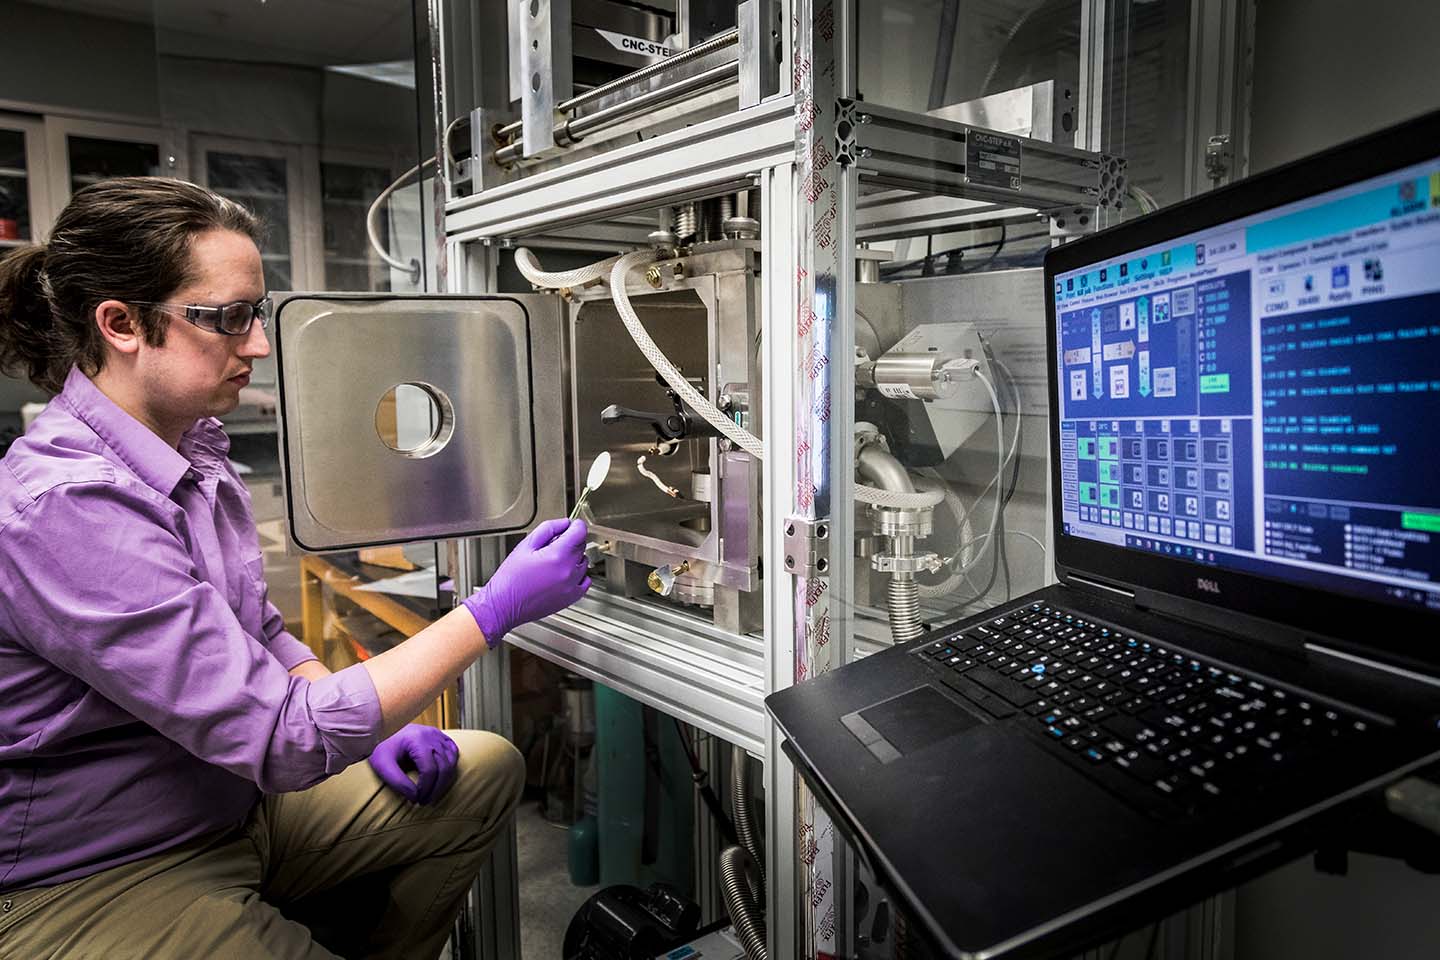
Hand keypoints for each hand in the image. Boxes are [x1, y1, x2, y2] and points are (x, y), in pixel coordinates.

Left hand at [368, 724, 458, 804]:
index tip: (418, 800)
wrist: (380, 728)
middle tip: (425, 801)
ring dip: (444, 780)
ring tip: (432, 792)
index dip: (426, 788)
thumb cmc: (380, 746)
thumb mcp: (383, 766)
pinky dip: (450, 766)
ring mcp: (437, 734)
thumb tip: (414, 797)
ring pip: (450, 761)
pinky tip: (441, 776)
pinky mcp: (439, 735)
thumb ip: (398, 783)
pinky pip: (452, 752)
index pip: (430, 770)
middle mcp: (431, 735)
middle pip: (443, 768)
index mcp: (417, 740)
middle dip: (436, 788)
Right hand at [463, 518, 590, 646]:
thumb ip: (548, 529)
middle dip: (571, 541)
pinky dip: (578, 575)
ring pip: (583, 563)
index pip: (580, 532)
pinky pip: (584, 581)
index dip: (576, 525)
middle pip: (581, 546)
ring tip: (554, 561)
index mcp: (557, 556)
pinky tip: (564, 574)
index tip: (573, 525)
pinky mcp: (571, 598)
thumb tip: (563, 524)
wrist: (503, 605)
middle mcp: (568, 571)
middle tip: (553, 544)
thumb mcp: (525, 545)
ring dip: (574, 558)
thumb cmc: (510, 579)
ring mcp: (571, 586)